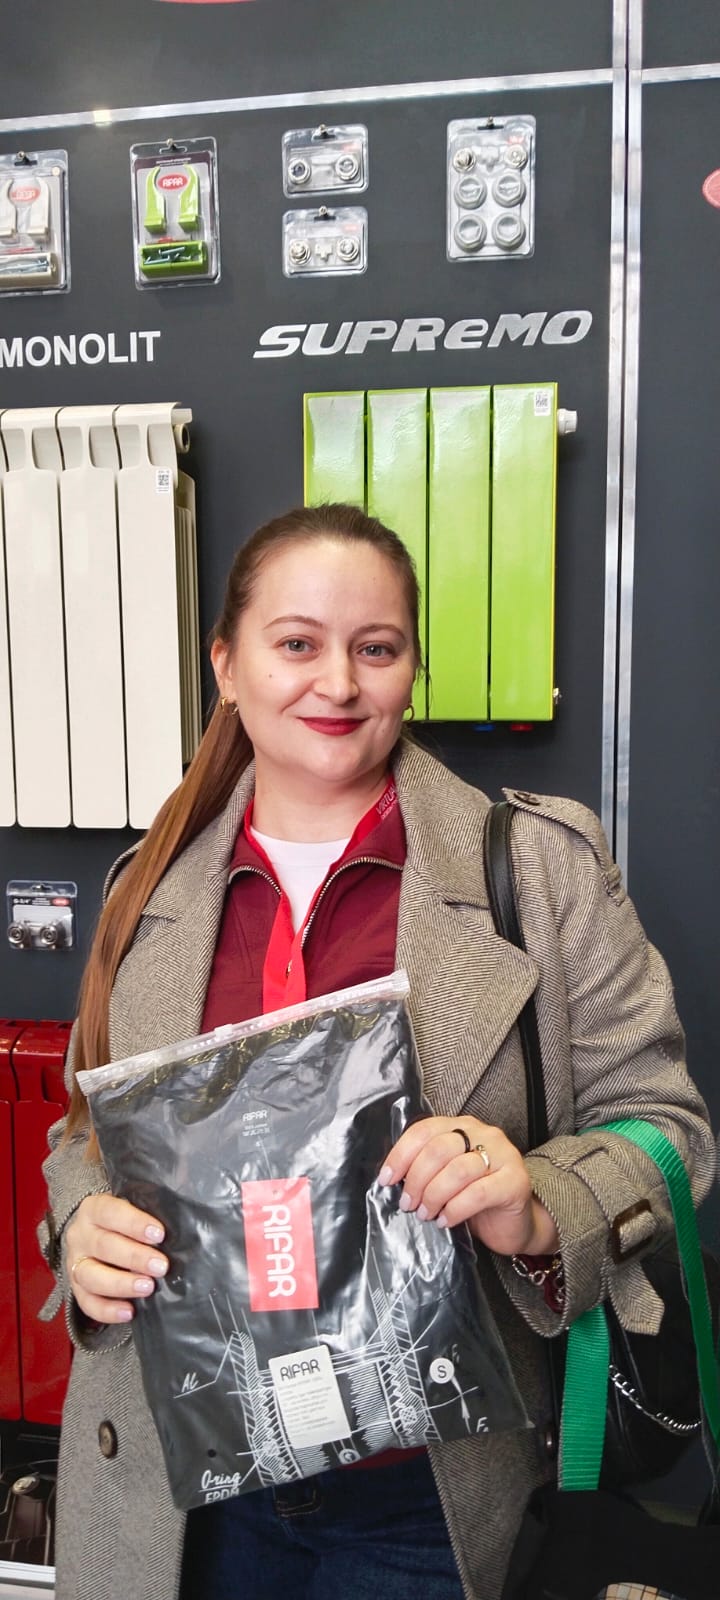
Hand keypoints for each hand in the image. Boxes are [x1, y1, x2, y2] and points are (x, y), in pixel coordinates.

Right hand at [65, 1194, 168, 1324]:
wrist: (95, 1235)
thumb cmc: (122, 1222)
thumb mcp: (131, 1209)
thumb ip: (148, 1214)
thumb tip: (179, 1226)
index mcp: (93, 1209)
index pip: (110, 1212)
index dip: (134, 1223)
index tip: (159, 1234)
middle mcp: (80, 1236)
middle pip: (103, 1246)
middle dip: (135, 1257)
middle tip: (160, 1266)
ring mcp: (75, 1264)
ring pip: (91, 1276)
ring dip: (121, 1284)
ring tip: (147, 1287)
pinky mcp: (76, 1289)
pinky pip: (87, 1303)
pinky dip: (107, 1310)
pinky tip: (129, 1312)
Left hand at [378, 1116, 559, 1256]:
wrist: (516, 1225)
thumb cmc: (476, 1201)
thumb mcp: (446, 1179)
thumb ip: (427, 1170)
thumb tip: (392, 1179)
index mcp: (462, 1127)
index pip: (424, 1131)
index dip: (401, 1155)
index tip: (386, 1180)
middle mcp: (484, 1134)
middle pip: (439, 1149)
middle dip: (417, 1179)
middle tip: (408, 1204)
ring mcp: (503, 1155)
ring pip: (458, 1170)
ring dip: (434, 1195)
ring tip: (425, 1214)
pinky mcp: (515, 1181)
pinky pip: (478, 1193)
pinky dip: (455, 1209)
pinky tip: (446, 1221)